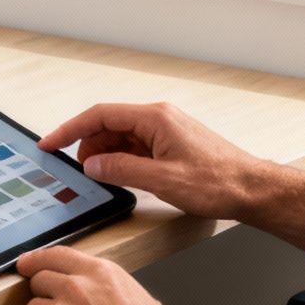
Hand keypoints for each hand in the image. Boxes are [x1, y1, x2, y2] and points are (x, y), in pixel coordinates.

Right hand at [40, 101, 267, 219]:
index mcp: (155, 118)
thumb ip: (122, 170)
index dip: (70, 129)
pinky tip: (121, 177)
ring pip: (123, 137)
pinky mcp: (173, 144)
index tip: (50, 143)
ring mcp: (167, 131)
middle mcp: (159, 118)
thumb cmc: (219, 182)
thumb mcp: (163, 181)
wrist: (254, 189)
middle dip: (87, 146)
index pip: (100, 115)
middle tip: (76, 170)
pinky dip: (122, 160)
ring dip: (105, 155)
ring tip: (98, 177)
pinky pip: (137, 147)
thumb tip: (93, 165)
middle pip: (109, 124)